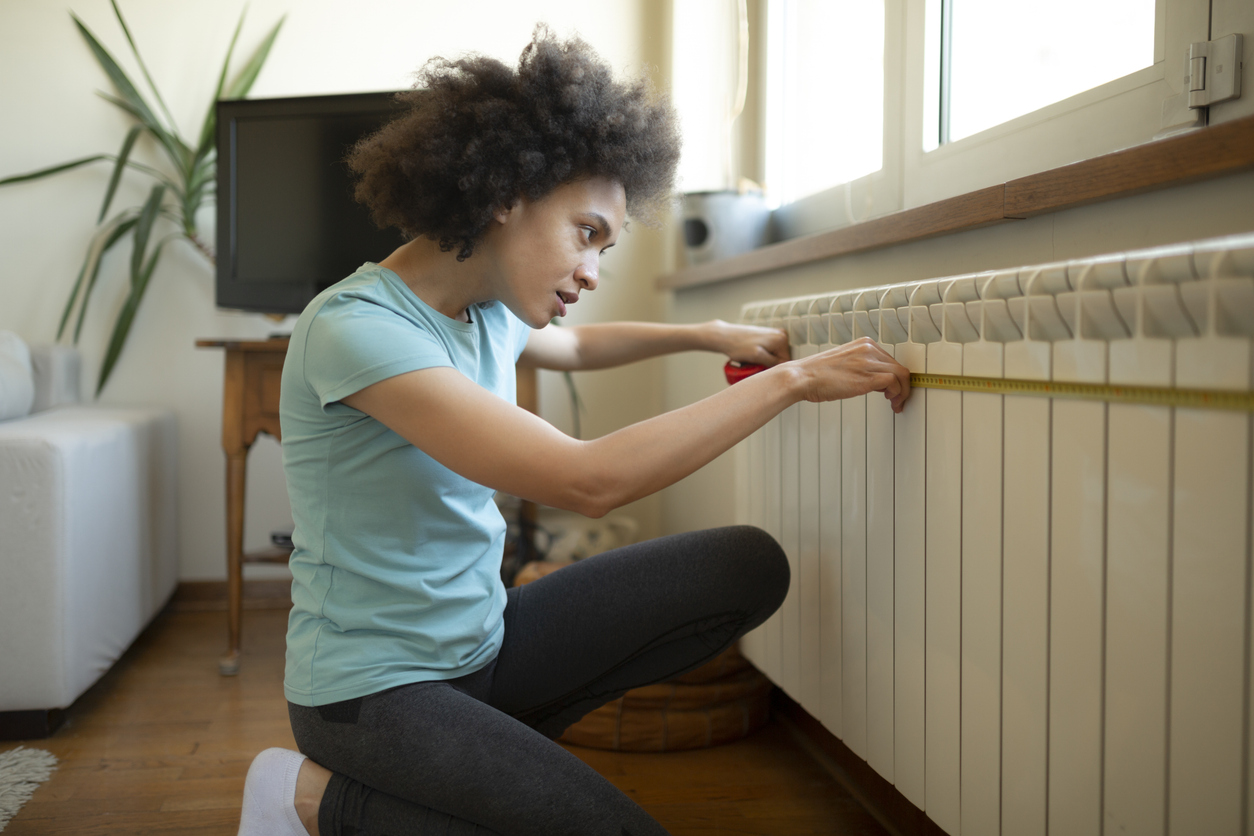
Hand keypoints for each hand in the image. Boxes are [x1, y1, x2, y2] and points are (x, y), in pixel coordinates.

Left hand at [709, 319, 790, 365]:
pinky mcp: (768, 337)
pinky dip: (761, 357)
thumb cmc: (738, 345)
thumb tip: (785, 368)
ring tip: (751, 360)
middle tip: (754, 365)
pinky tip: (751, 356)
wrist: (725, 336)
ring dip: (764, 362)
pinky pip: (769, 352)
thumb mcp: (757, 356)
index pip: (785, 363)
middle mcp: (782, 335)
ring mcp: (774, 335)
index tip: (761, 369)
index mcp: (782, 339)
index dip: (773, 369)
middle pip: (780, 359)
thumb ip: (773, 362)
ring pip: (774, 357)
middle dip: (768, 365)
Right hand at [792, 337, 911, 412]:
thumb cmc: (817, 374)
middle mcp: (868, 349)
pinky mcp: (867, 377)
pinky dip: (897, 394)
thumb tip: (876, 382)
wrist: (802, 377)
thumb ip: (861, 367)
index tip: (893, 389)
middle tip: (896, 400)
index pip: (890, 360)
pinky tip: (891, 401)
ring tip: (895, 403)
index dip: (895, 377)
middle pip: (899, 367)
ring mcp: (868, 362)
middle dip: (902, 386)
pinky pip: (894, 383)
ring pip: (901, 375)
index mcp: (864, 344)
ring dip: (902, 392)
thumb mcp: (844, 363)